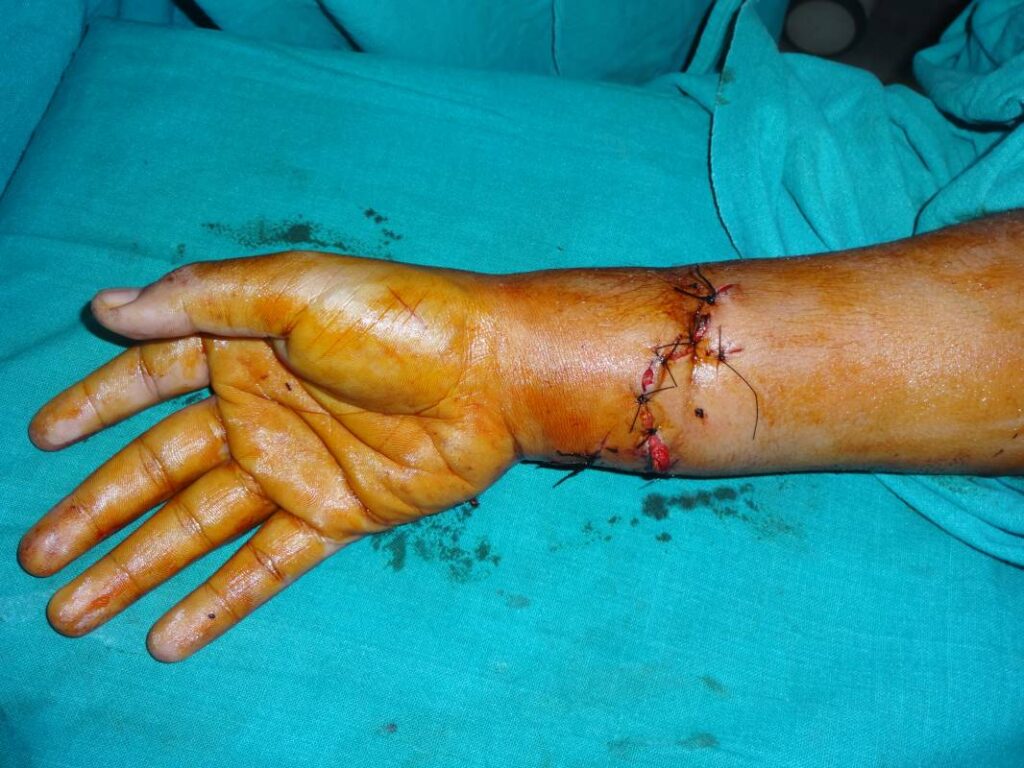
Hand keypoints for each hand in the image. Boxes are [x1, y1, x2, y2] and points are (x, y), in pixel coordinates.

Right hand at [20, 252, 518, 660]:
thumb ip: (202, 300)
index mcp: (245, 349)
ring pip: (199, 526)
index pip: (150, 381)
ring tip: (73, 612)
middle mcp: (260, 410)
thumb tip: (106, 307)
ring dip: (137, 567)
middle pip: (160, 467)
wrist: (492, 376)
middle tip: (35, 556)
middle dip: (98, 509)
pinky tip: (167, 636)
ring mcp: (295, 469)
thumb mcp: (294, 291)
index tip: (42, 436)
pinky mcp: (334, 516)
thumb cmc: (397, 320)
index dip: (95, 405)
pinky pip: (264, 564)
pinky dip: (217, 600)